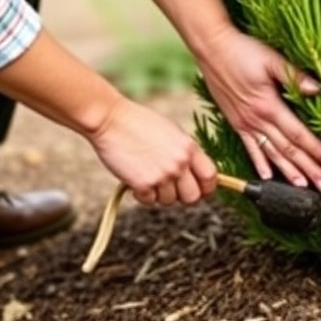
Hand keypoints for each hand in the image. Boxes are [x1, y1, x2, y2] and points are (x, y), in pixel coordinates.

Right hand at [88, 99, 217, 206]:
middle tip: (170, 190)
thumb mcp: (173, 133)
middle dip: (182, 197)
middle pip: (193, 197)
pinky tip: (135, 180)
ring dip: (159, 194)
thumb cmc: (139, 123)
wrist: (109, 119)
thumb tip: (197, 174)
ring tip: (148, 177)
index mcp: (190, 148)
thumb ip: (186, 153)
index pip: (211, 178)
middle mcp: (180, 163)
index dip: (207, 188)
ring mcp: (162, 175)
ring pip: (169, 201)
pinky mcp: (143, 183)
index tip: (200, 190)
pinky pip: (149, 201)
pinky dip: (142, 195)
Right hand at [194, 25, 320, 192]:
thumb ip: (295, 76)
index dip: (316, 151)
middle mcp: (257, 120)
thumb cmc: (243, 50)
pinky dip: (259, 163)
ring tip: (303, 186)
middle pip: (288, 150)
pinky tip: (266, 176)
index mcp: (269, 106)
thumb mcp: (272, 59)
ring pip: (271, 154)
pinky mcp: (236, 122)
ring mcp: (245, 123)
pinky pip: (250, 147)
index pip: (299, 135)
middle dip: (308, 170)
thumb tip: (319, 90)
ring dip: (288, 172)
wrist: (211, 48)